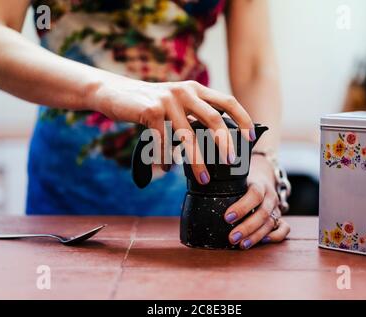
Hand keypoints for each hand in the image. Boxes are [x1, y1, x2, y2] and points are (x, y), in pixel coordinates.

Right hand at [91, 78, 254, 184]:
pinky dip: (167, 159)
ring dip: (197, 161)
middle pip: (214, 119)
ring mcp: (167, 100)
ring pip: (189, 136)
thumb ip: (193, 115)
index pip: (227, 101)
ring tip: (203, 178)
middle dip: (225, 144)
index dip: (243, 119)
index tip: (250, 138)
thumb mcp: (175, 103)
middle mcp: (185, 91)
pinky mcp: (150, 111)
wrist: (115, 93)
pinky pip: (164, 142)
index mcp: (196, 89)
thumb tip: (215, 141)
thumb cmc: (149, 104)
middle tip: (230, 163)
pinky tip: (167, 168)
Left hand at [223, 154, 289, 248]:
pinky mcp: (279, 216)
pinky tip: (262, 242)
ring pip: (271, 223)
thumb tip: (193, 195)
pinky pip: (284, 228)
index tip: (227, 217)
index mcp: (259, 184)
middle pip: (263, 213)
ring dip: (256, 236)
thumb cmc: (243, 181)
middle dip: (247, 227)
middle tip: (232, 238)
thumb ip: (222, 186)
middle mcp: (270, 196)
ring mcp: (276, 207)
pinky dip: (275, 236)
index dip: (242, 207)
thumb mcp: (235, 179)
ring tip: (241, 245)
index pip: (254, 194)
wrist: (263, 176)